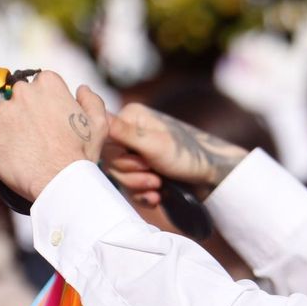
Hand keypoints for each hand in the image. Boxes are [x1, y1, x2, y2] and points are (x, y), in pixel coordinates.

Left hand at [0, 72, 108, 201]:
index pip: (42, 84)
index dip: (47, 103)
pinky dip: (0, 144)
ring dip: (12, 127)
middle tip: (38, 135)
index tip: (51, 119)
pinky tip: (15, 157)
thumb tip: (82, 89)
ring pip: (5, 115)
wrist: (58, 182)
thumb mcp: (98, 125)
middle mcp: (23, 91)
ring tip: (27, 149)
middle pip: (20, 96)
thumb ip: (91, 101)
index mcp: (48, 83)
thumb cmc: (80, 155)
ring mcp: (3, 111)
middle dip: (27, 111)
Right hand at [104, 103, 248, 205]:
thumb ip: (123, 132)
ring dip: (138, 186)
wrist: (211, 178)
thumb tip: (95, 109)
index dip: (119, 159)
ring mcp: (136, 153)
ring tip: (159, 186)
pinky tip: (157, 196)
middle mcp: (130, 133)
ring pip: (119, 177)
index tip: (144, 162)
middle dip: (132, 175)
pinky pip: (130, 187)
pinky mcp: (142, 171)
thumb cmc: (187, 156)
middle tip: (154, 177)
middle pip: (110, 162)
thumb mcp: (154, 144)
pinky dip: (143, 194)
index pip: (103, 142)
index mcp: (131, 118)